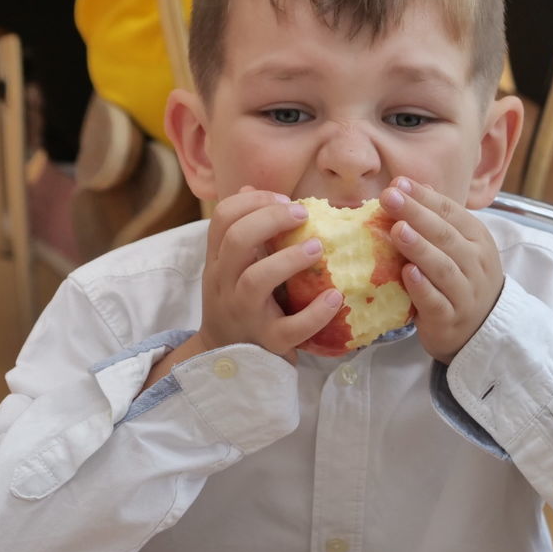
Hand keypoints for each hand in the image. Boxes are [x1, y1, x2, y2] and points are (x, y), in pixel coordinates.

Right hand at [197, 186, 342, 362]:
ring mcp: (244, 314)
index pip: (222, 218)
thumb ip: (243, 231)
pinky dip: (315, 313)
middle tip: (302, 214)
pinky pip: (290, 328)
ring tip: (318, 248)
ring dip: (289, 259)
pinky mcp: (268, 342)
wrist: (226, 362)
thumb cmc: (239, 305)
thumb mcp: (232, 268)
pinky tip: (334, 297)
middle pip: (236, 241)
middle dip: (270, 220)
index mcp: (218, 261)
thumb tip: (251, 189)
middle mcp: (224, 284)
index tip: (283, 200)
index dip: (252, 201)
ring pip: (256, 281)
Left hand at [379, 178, 503, 364]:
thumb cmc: (461, 279)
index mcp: (477, 238)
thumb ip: (437, 217)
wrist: (481, 329)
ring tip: (397, 231)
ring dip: (419, 248)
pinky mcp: (450, 319)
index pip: (450, 212)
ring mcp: (465, 293)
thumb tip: (410, 185)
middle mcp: (475, 263)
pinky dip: (422, 288)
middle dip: (416, 214)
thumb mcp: (458, 245)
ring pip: (443, 268)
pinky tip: (407, 273)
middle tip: (390, 198)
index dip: (424, 197)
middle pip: (446, 236)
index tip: (397, 184)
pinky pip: (436, 302)